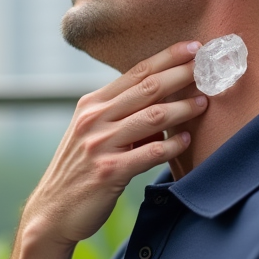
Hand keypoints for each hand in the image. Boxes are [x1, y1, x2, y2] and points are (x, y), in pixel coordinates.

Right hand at [20, 41, 206, 247]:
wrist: (53, 211)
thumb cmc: (80, 171)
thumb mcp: (93, 134)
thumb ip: (121, 116)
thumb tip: (162, 105)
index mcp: (91, 105)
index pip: (136, 72)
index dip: (167, 57)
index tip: (193, 47)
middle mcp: (94, 119)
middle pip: (147, 88)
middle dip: (181, 74)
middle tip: (206, 67)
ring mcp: (100, 144)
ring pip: (152, 117)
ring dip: (182, 108)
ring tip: (204, 103)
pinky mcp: (109, 172)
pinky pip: (149, 153)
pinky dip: (171, 146)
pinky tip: (186, 140)